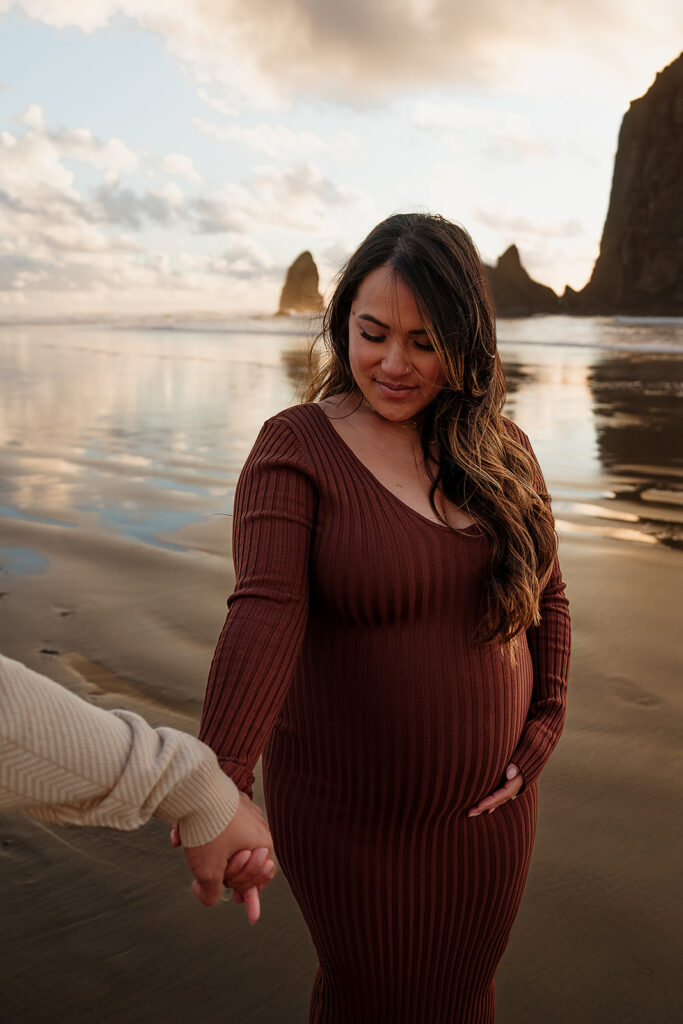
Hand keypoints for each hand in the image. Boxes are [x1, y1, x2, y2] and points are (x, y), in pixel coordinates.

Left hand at [170, 792, 276, 916]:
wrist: (197, 789)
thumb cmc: (209, 831)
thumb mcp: (209, 873)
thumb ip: (212, 894)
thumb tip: (209, 896)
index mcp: (263, 844)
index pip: (262, 876)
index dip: (246, 892)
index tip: (234, 898)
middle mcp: (259, 825)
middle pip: (245, 861)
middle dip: (226, 871)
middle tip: (212, 872)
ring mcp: (244, 810)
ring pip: (227, 842)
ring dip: (208, 852)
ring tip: (191, 850)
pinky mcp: (228, 800)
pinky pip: (217, 824)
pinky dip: (200, 833)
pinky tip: (180, 837)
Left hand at [467, 763, 522, 817]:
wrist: (530, 759)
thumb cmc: (523, 758)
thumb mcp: (521, 761)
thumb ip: (515, 766)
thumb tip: (509, 774)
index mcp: (515, 783)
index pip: (502, 795)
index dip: (490, 800)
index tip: (479, 804)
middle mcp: (513, 789)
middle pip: (497, 800)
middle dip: (483, 807)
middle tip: (469, 812)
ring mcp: (510, 789)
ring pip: (496, 800)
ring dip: (484, 807)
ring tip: (470, 812)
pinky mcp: (506, 787)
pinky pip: (497, 797)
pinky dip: (491, 803)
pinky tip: (484, 809)